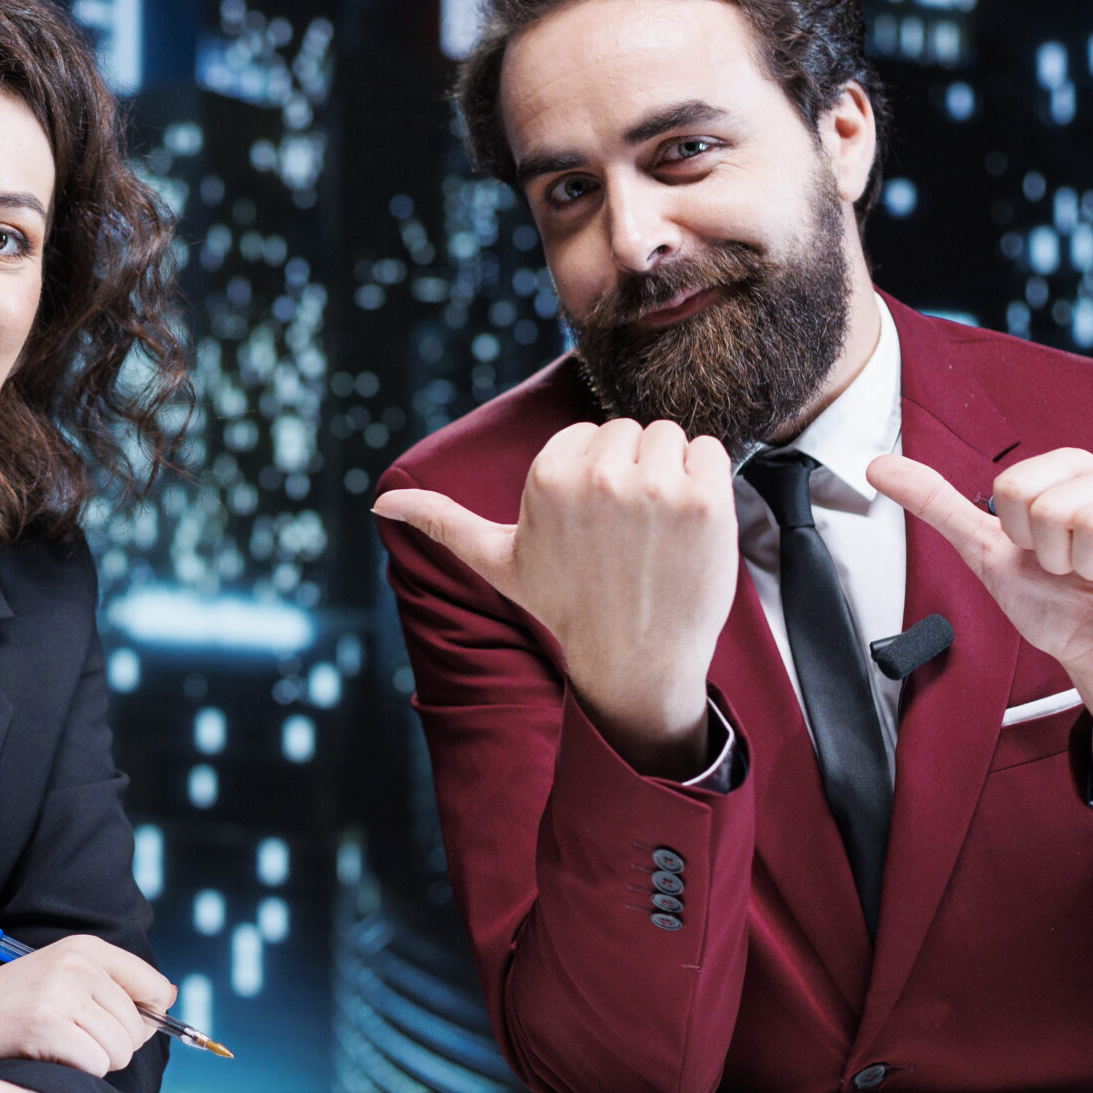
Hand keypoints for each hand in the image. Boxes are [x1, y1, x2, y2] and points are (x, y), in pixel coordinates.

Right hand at [0, 934, 175, 1074]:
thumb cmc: (16, 1006)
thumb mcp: (65, 978)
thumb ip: (116, 986)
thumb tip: (168, 997)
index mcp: (86, 948)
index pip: (153, 985)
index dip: (148, 1016)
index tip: (124, 1026)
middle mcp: (77, 965)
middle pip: (138, 1027)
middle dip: (114, 1046)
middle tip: (75, 1040)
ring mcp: (61, 993)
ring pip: (120, 1050)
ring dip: (95, 1061)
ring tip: (60, 1047)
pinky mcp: (47, 1026)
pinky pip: (95, 1065)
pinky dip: (77, 1072)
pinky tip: (49, 1057)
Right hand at [375, 418, 738, 775]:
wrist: (634, 661)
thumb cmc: (566, 607)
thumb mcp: (497, 562)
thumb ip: (442, 522)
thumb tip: (380, 503)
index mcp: (548, 475)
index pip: (587, 435)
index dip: (592, 477)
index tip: (591, 526)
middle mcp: (599, 476)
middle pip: (630, 430)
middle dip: (631, 472)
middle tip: (626, 534)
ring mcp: (656, 488)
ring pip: (670, 437)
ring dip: (671, 475)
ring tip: (656, 531)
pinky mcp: (706, 502)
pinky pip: (712, 451)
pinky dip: (708, 481)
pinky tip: (687, 528)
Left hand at [868, 448, 1092, 794]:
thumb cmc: (1053, 602)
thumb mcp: (986, 552)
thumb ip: (937, 504)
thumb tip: (877, 464)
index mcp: (1076, 472)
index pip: (1018, 485)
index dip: (1017, 532)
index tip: (1036, 552)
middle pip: (1055, 505)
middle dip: (1050, 555)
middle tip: (1071, 573)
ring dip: (1086, 571)